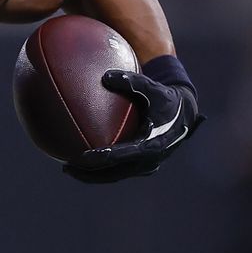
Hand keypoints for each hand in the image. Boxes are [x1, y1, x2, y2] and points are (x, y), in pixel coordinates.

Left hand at [64, 65, 203, 183]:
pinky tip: (82, 163)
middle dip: (89, 174)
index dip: (101, 158)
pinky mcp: (143, 165)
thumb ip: (130, 81)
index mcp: (152, 144)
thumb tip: (105, 76)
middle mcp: (149, 160)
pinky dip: (101, 170)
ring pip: (115, 176)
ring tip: (68, 168)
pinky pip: (119, 171)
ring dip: (92, 175)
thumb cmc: (165, 98)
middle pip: (114, 174)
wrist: (185, 113)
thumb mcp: (152, 88)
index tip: (82, 157)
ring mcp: (146, 165)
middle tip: (66, 167)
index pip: (122, 155)